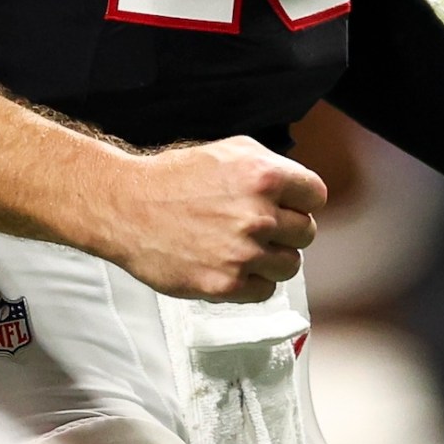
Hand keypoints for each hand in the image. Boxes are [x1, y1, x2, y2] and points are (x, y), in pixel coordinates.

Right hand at [89, 136, 327, 302]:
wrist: (126, 208)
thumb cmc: (175, 178)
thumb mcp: (231, 152)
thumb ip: (272, 168)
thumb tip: (300, 191)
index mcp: (265, 176)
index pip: (316, 196)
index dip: (301, 201)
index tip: (288, 206)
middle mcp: (258, 215)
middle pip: (306, 232)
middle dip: (286, 230)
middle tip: (259, 228)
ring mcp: (243, 253)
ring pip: (290, 265)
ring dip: (272, 259)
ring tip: (244, 248)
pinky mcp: (225, 285)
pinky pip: (266, 291)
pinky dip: (253, 282)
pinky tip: (232, 266)